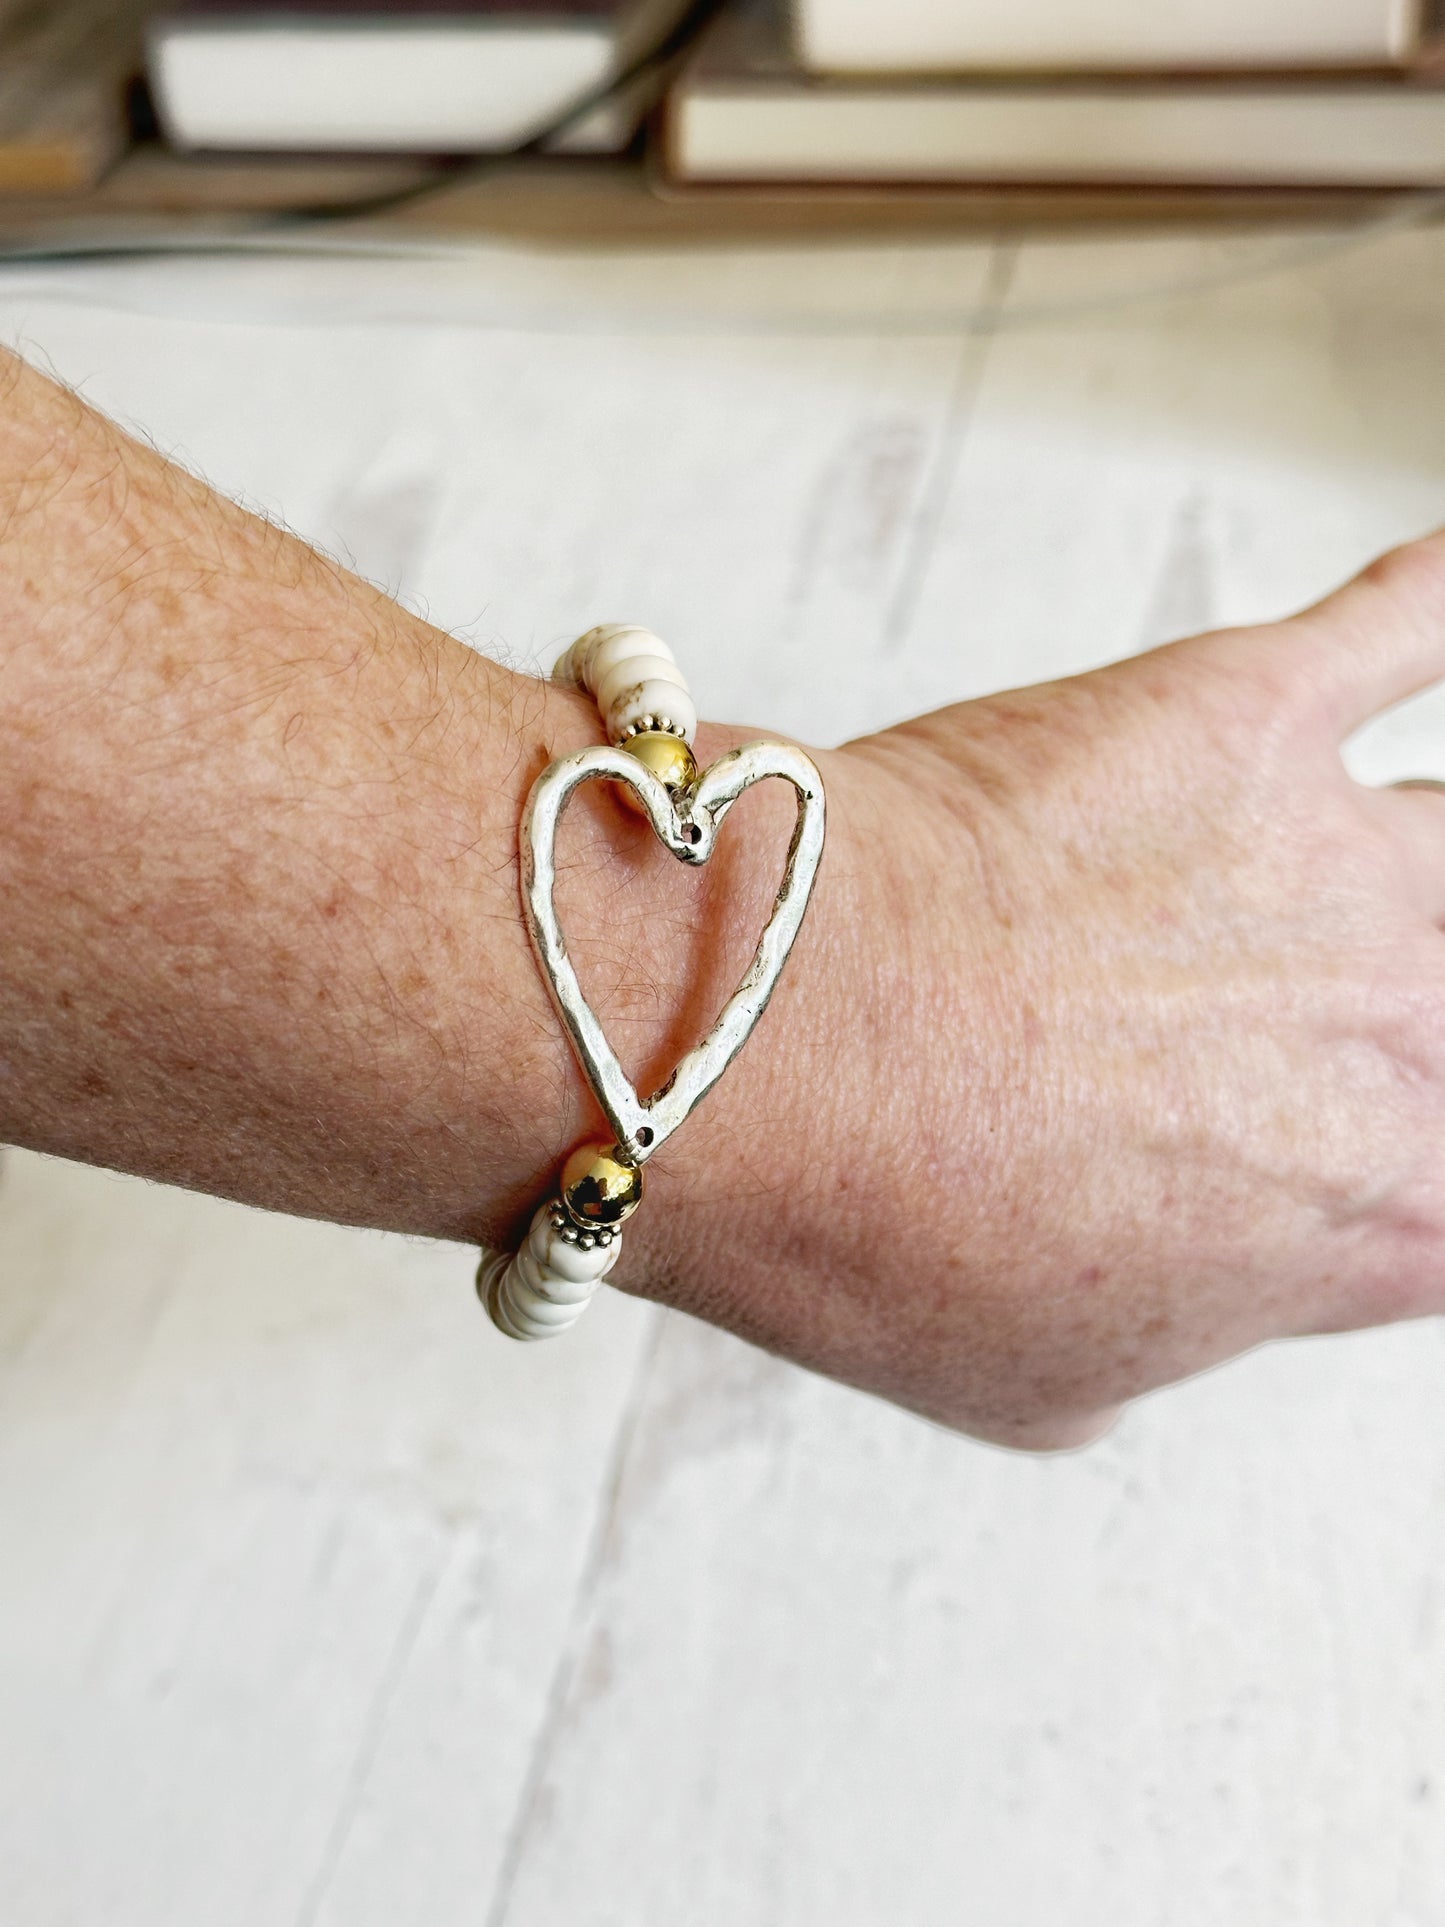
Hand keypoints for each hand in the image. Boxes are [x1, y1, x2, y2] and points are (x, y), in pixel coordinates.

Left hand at [634, 536, 1444, 1449]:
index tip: (1337, 1130)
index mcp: (1386, 1220)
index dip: (1387, 1158)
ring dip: (1408, 854)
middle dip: (1395, 1013)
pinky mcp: (1249, 711)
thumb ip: (1165, 1323)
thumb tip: (1170, 1280)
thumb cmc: (873, 1226)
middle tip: (1300, 1006)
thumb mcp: (1044, 1380)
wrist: (764, 1043)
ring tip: (1352, 861)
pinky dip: (1432, 604)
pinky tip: (1434, 600)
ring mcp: (1341, 860)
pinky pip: (1408, 618)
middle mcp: (1409, 1035)